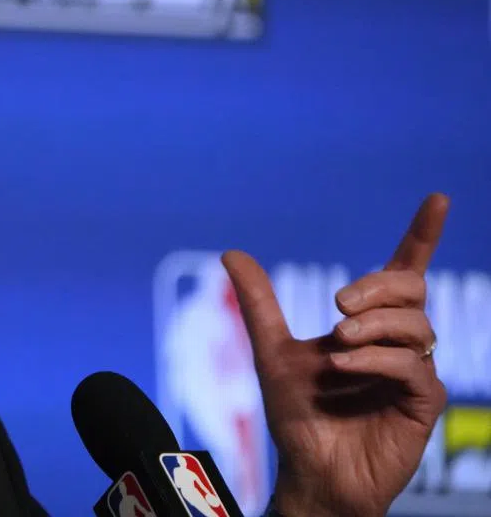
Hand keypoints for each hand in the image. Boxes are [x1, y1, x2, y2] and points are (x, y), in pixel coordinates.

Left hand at [221, 194, 449, 516]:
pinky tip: (342, 366)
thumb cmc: (298, 414)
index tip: (437, 198)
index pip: (404, 270)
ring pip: (416, 326)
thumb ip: (258, 303)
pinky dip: (375, 359)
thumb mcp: (271, 350)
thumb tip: (231, 253)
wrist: (308, 470)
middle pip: (410, 290)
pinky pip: (413, 366)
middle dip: (376, 287)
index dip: (421, 234)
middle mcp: (398, 343)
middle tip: (337, 304)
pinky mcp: (422, 404)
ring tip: (336, 342)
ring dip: (373, 326)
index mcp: (371, 324)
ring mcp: (414, 372)